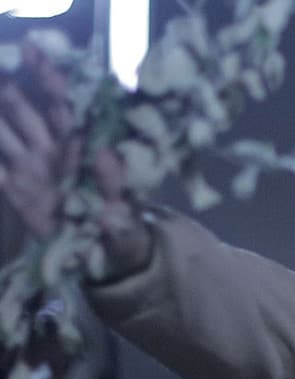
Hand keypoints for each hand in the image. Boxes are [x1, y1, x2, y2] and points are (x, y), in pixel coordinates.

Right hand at [0, 43, 148, 277]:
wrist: (107, 254)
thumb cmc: (123, 223)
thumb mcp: (124, 205)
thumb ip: (114, 181)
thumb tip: (105, 154)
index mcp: (82, 146)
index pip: (64, 104)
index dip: (49, 76)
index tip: (35, 49)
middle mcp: (53, 150)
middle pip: (28, 109)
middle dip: (12, 86)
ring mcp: (32, 168)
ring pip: (5, 132)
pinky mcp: (17, 190)